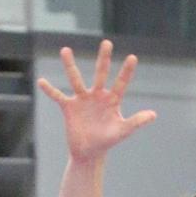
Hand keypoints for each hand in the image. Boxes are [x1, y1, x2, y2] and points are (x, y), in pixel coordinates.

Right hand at [38, 39, 155, 163]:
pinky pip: (58, 97)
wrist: (89, 153)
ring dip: (70, 66)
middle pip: (100, 73)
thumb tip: (154, 115)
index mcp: (111, 100)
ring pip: (75, 79)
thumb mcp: (122, 131)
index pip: (121, 83)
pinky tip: (41, 81)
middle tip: (107, 43)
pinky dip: (50, 90)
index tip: (133, 57)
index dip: (127, 71)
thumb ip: (136, 122)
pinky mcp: (69, 107)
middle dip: (104, 59)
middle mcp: (97, 95)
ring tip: (65, 50)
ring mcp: (82, 100)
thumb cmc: (107, 142)